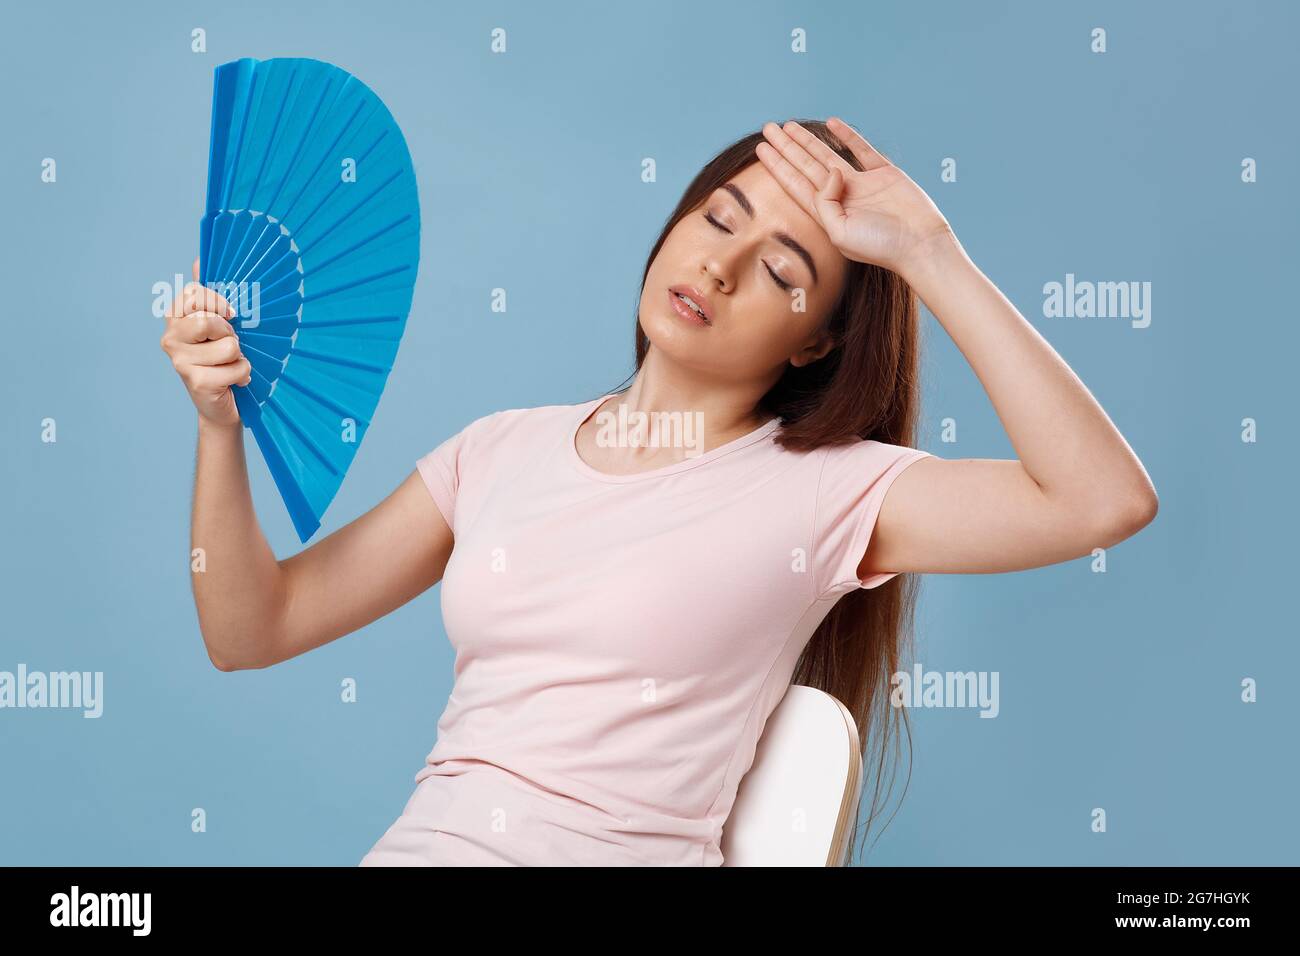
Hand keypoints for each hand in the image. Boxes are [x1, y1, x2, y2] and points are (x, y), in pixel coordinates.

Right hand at [159, 257, 250, 427]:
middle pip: (209, 320)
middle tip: (230, 344)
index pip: (193, 293)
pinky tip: (233, 381)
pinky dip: (244, 374)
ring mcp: (179, 361)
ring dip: (239, 356)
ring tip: (230, 364)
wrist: (223, 404)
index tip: (230, 314)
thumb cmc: (224, 357)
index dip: (218, 302)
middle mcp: (170, 337)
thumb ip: (210, 293)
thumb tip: (199, 258)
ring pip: (228, 345)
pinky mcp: (195, 381)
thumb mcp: (221, 322)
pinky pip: (236, 368)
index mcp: (174, 317)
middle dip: (230, 333)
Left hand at [755, 117, 953, 275]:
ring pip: (828, 156)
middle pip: (806, 167)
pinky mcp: (885, 174)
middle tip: (767, 128)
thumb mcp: (840, 232)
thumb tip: (829, 171)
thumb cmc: (881, 246)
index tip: (762, 149)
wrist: (921, 244)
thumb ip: (825, 202)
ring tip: (788, 126)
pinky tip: (831, 123)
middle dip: (786, 148)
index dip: (778, 166)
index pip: (796, 185)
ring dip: (808, 141)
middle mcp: (842, 198)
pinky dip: (847, 136)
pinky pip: (862, 150)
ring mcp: (862, 185)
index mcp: (828, 214)